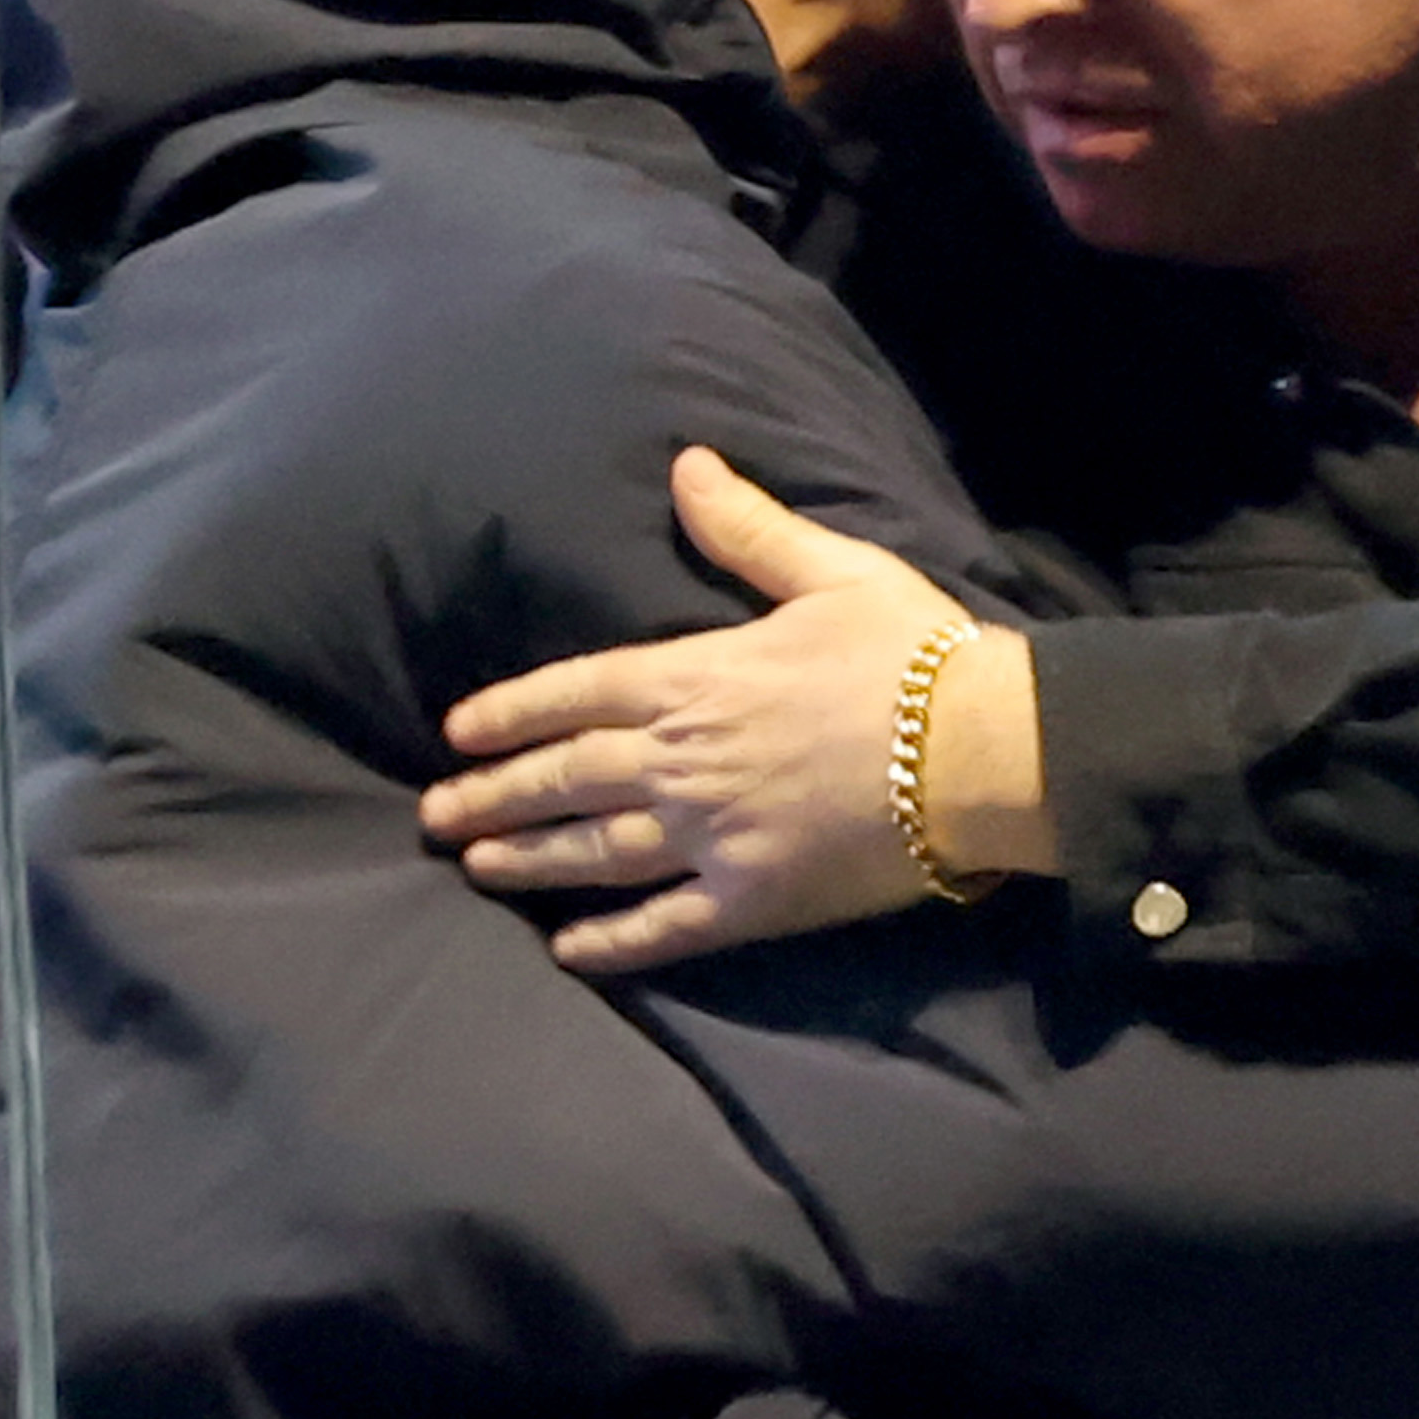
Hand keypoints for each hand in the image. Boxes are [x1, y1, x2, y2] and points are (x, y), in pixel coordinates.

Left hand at [421, 452, 1050, 977]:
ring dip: (529, 860)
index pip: (575, 691)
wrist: (983, 750)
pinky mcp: (752, 901)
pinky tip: (568, 952)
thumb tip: (686, 466)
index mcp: (697, 677)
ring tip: (475, 866)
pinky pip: (663, 927)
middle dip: (493, 795)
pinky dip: (611, 943)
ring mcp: (711, 836)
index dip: (510, 712)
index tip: (457, 732)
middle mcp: (683, 760)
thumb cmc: (914, 653)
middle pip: (565, 777)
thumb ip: (749, 529)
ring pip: (596, 851)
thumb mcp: (831, 571)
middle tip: (435, 813)